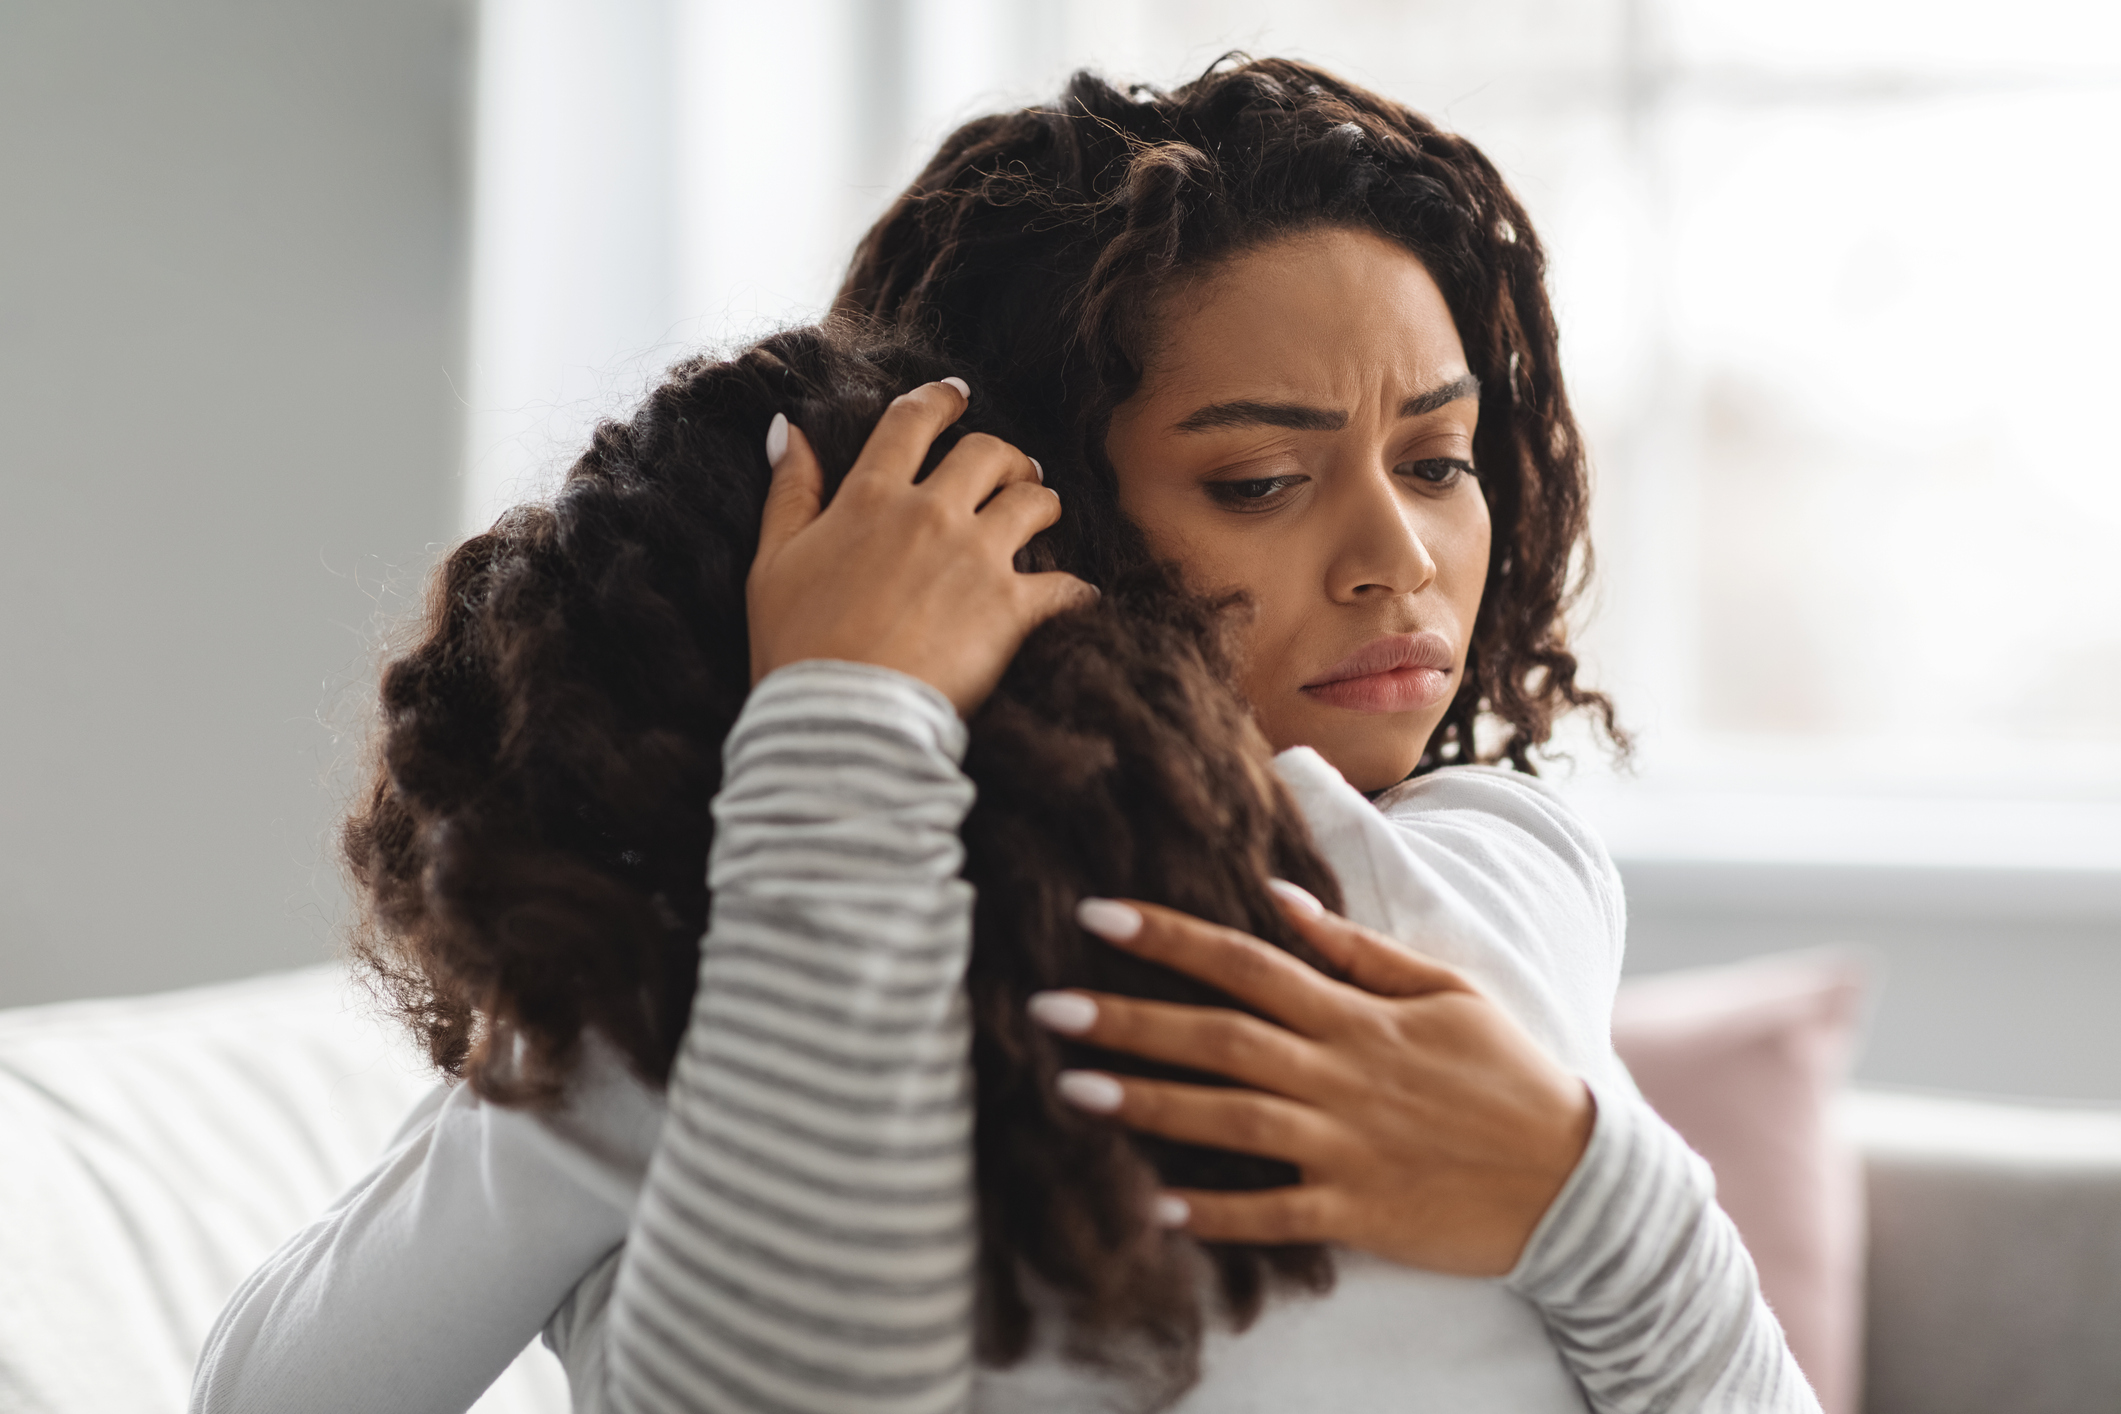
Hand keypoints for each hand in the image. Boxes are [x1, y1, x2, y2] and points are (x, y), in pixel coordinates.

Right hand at [746, 379, 1097, 714]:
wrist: (841, 719)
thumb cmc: (797, 647)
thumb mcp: (773, 562)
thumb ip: (789, 492)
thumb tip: (789, 431)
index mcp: (871, 499)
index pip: (912, 424)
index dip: (939, 401)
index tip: (958, 397)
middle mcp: (930, 515)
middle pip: (987, 454)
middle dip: (1005, 456)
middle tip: (1012, 470)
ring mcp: (977, 559)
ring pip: (1034, 501)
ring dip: (1042, 502)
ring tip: (1043, 514)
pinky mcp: (1012, 609)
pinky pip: (1064, 584)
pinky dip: (1075, 590)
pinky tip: (1079, 596)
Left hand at [1032, 887, 1593, 1276]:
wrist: (1576, 1179)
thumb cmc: (1506, 1073)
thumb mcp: (1445, 989)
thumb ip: (1356, 950)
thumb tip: (1277, 898)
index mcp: (1356, 1015)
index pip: (1247, 962)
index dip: (1170, 936)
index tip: (1098, 913)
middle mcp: (1340, 1075)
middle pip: (1218, 1037)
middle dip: (1129, 1017)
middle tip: (1046, 1004)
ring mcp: (1346, 1146)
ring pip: (1230, 1120)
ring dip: (1148, 1103)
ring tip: (1070, 1090)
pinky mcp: (1357, 1212)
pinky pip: (1272, 1214)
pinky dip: (1214, 1212)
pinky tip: (1152, 1205)